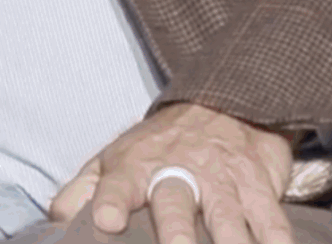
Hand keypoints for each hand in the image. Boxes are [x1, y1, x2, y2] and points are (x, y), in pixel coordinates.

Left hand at [48, 103, 294, 243]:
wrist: (225, 101)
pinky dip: (276, 237)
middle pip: (176, 203)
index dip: (111, 202)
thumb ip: (83, 191)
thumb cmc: (161, 146)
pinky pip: (270, 214)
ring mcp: (223, 178)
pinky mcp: (259, 182)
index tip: (107, 221)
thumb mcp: (116, 158)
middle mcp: (180, 172)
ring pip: (227, 213)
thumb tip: (56, 220)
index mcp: (137, 167)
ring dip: (230, 240)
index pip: (117, 185)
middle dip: (176, 229)